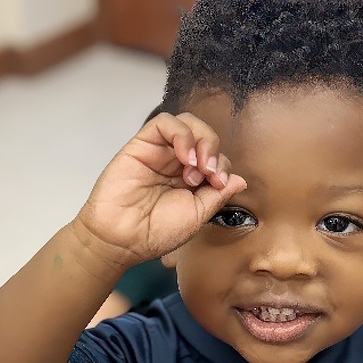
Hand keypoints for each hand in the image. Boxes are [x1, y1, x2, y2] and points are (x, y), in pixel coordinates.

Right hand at [75, 112, 246, 265]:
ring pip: (187, 123)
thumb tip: (240, 179)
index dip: (222, 167)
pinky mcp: (142, 144)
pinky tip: (184, 156)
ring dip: (201, 140)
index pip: (216, 159)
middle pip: (205, 136)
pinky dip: (181, 134)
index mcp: (192, 181)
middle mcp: (177, 164)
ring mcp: (160, 153)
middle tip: (209, 174)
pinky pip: (165, 123)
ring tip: (196, 166)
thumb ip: (218, 194)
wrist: (122, 238)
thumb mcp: (197, 215)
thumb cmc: (155, 232)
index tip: (218, 185)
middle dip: (214, 150)